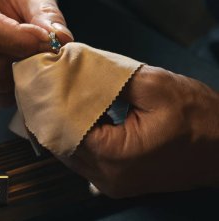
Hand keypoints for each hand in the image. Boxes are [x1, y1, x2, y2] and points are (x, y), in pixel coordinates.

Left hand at [59, 65, 218, 197]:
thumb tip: (78, 66)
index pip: (64, 126)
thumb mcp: (153, 85)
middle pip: (62, 142)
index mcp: (115, 154)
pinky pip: (83, 159)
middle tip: (50, 89)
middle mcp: (108, 176)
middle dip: (54, 114)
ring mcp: (111, 183)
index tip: (49, 82)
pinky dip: (76, 138)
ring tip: (60, 100)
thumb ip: (108, 76)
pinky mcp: (116, 181)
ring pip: (70, 152)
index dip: (54, 101)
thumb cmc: (200, 120)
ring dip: (63, 126)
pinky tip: (76, 119)